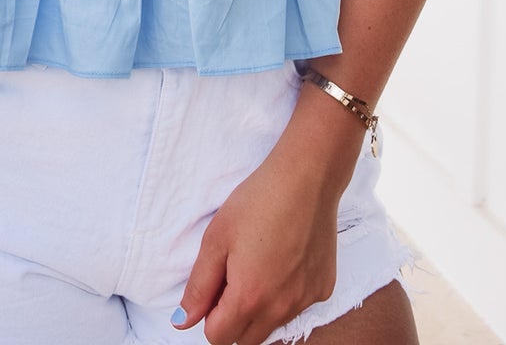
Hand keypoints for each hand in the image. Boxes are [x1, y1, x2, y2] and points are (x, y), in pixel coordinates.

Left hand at [172, 154, 340, 344]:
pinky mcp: (323, 288)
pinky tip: (285, 258)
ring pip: (273, 325)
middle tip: (234, 275)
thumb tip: (182, 321)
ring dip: (260, 309)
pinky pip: (297, 306)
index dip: (208, 315)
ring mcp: (305, 300)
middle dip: (233, 319)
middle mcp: (280, 308)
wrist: (307, 177)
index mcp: (249, 298)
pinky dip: (286, 294)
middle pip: (246, 340)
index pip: (218, 337)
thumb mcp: (216, 238)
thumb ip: (198, 286)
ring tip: (260, 263)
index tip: (215, 285)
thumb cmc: (259, 200)